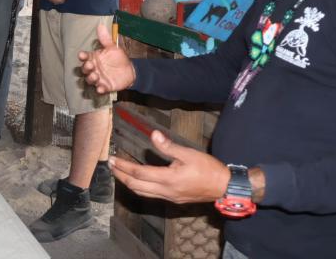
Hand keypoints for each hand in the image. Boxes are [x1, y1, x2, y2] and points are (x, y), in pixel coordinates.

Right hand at [79, 23, 134, 92]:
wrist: (130, 70)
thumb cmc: (118, 58)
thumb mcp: (112, 48)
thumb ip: (105, 39)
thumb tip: (100, 25)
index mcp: (94, 58)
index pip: (85, 57)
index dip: (82, 56)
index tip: (81, 55)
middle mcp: (94, 69)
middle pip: (85, 69)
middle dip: (85, 68)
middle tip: (90, 65)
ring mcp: (98, 78)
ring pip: (90, 80)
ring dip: (91, 78)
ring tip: (95, 76)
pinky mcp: (104, 86)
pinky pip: (100, 89)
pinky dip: (99, 89)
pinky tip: (100, 89)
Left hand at [111, 130, 230, 203]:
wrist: (224, 188)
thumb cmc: (209, 169)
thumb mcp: (189, 154)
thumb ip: (169, 146)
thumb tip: (153, 135)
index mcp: (168, 179)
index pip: (138, 173)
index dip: (123, 166)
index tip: (112, 160)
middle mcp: (165, 191)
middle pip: (136, 186)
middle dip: (120, 176)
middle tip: (110, 166)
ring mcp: (169, 198)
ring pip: (142, 193)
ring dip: (128, 183)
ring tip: (119, 173)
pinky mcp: (174, 200)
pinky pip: (150, 195)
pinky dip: (139, 188)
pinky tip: (138, 181)